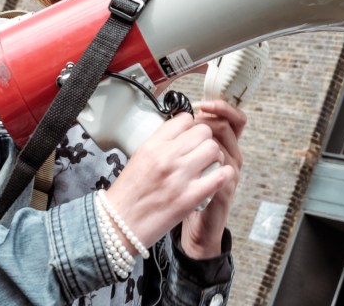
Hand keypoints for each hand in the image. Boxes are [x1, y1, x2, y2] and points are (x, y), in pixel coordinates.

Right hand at [105, 112, 233, 253]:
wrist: (120, 224)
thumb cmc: (128, 193)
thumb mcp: (139, 157)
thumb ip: (160, 143)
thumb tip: (180, 133)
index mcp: (152, 144)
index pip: (184, 119)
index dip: (191, 126)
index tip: (190, 135)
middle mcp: (166, 156)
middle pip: (203, 131)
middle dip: (205, 139)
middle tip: (201, 151)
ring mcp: (179, 176)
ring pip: (213, 149)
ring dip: (215, 156)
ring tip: (208, 165)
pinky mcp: (190, 197)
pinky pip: (220, 175)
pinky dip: (223, 174)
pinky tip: (217, 178)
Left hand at [180, 100, 245, 258]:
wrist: (195, 225)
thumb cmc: (188, 188)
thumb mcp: (187, 157)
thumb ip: (188, 137)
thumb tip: (179, 115)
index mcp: (223, 144)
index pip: (231, 116)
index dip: (219, 107)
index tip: (201, 103)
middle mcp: (231, 155)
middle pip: (226, 125)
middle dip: (204, 123)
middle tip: (186, 130)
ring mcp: (230, 173)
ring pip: (221, 146)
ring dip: (201, 145)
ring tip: (184, 152)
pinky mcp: (224, 191)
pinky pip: (222, 173)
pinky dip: (205, 168)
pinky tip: (191, 170)